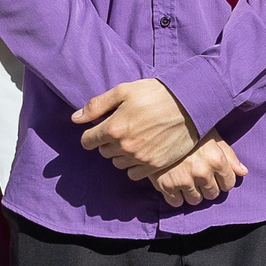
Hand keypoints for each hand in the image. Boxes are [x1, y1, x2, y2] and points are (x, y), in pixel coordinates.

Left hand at [77, 78, 201, 178]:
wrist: (190, 104)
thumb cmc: (156, 93)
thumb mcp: (124, 91)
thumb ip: (97, 105)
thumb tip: (75, 118)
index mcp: (113, 128)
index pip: (88, 141)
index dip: (92, 134)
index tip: (101, 128)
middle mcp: (125, 146)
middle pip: (103, 152)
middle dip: (108, 142)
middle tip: (123, 129)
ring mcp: (141, 158)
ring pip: (117, 163)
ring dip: (121, 154)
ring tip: (134, 139)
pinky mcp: (155, 165)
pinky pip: (134, 173)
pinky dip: (134, 164)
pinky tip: (143, 151)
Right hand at [151, 136, 246, 208]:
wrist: (155, 128)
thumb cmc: (187, 130)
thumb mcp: (211, 136)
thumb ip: (228, 155)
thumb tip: (243, 172)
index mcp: (216, 159)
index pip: (228, 184)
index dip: (222, 180)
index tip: (214, 174)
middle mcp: (202, 173)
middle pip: (212, 194)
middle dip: (208, 187)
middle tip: (198, 176)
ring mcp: (184, 181)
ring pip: (195, 200)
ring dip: (192, 193)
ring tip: (186, 179)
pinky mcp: (166, 186)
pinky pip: (177, 202)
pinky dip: (176, 196)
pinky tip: (174, 183)